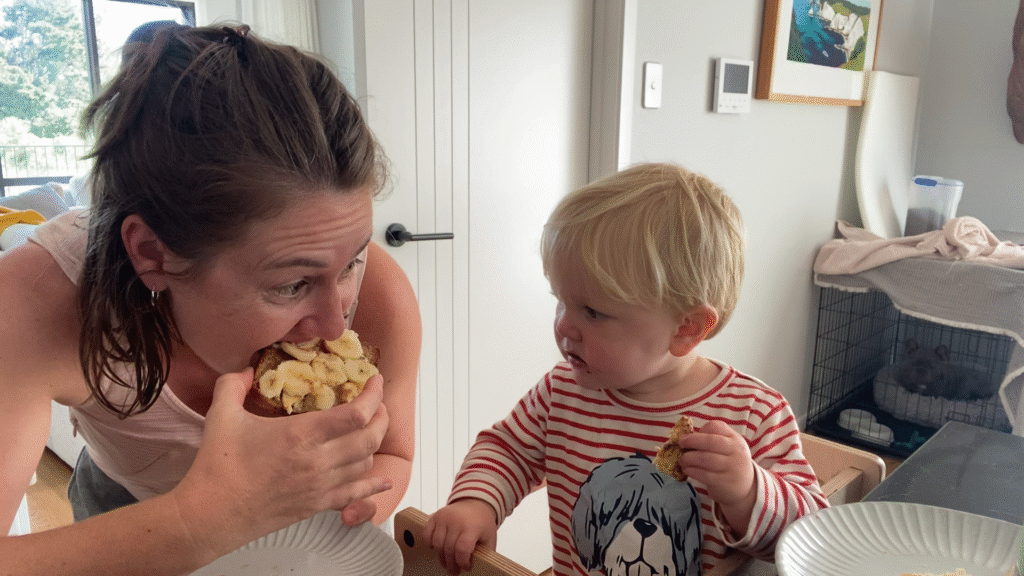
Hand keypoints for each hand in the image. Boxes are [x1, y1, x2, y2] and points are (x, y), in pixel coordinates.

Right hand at [172, 369, 391, 553]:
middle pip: (370, 437)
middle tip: (377, 403)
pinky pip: (355, 495)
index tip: (375, 380)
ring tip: (369, 430)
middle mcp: (318, 461)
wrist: (210, 515)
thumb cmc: (217, 466)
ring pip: (365, 463)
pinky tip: (383, 480)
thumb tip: (245, 370)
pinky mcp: (316, 506)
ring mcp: (320, 486)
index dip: (373, 394)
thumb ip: (232, 384)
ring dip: (373, 444)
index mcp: (301, 435)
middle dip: (381, 417)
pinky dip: (373, 486)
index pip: (356, 413)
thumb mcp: (221, 415)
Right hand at [423, 499, 497, 574]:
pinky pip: (426, 534)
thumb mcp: (490, 538)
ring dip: (441, 557)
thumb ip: (485, 554)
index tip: (466, 567)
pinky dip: (429, 544)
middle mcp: (457, 520)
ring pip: (437, 544)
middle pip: (449, 549)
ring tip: (447, 563)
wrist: (475, 503)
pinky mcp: (435, 516)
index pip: (462, 548)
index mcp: (472, 526)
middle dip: (451, 564)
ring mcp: (444, 517)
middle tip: (454, 571)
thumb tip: (480, 570)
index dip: (462, 562)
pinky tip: (437, 549)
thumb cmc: (482, 523)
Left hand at [677, 420, 756, 531]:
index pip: (716, 427)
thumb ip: (713, 439)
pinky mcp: (724, 482)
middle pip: (710, 441)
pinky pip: (704, 474)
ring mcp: (731, 467)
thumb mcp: (729, 447)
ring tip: (682, 460)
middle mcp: (736, 451)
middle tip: (680, 443)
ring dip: (689, 458)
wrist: (746, 488)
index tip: (689, 435)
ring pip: (706, 459)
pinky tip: (686, 469)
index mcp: (735, 439)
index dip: (700, 430)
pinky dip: (692, 471)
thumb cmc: (730, 463)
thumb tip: (686, 437)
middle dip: (691, 441)